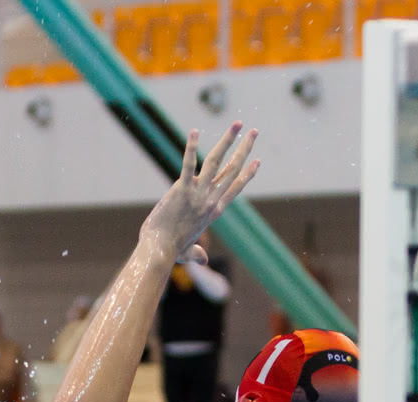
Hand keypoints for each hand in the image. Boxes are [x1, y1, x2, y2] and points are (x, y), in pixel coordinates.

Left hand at [139, 122, 259, 264]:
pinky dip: (191, 147)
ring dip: (229, 140)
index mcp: (214, 211)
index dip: (247, 173)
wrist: (160, 251)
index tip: (257, 160)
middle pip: (232, 169)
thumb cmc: (170, 252)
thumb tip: (203, 261)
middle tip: (254, 132)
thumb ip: (197, 254)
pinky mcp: (181, 189)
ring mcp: (198, 193)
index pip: (235, 187)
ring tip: (238, 124)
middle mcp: (211, 200)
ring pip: (217, 161)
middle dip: (244, 148)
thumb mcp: (188, 252)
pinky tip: (194, 131)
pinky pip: (188, 164)